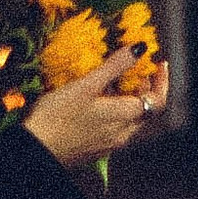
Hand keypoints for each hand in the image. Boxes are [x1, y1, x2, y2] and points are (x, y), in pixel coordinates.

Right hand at [25, 45, 167, 166]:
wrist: (35, 149)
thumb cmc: (56, 118)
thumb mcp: (86, 85)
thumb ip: (115, 66)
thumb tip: (138, 49)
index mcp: (124, 117)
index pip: (158, 101)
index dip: (162, 81)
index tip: (158, 64)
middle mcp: (122, 134)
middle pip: (145, 109)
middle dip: (144, 87)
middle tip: (136, 69)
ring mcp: (110, 144)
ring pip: (130, 118)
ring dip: (128, 99)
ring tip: (114, 81)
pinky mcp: (96, 148)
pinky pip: (115, 127)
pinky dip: (115, 110)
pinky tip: (97, 101)